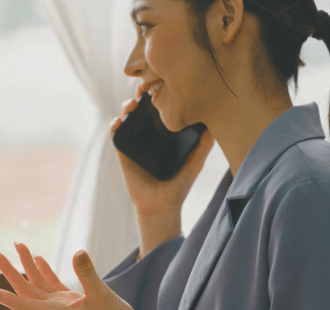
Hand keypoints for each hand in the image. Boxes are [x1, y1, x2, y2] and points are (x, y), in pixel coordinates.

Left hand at [0, 242, 152, 309]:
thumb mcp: (102, 296)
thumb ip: (88, 275)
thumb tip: (77, 252)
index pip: (21, 303)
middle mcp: (53, 309)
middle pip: (24, 288)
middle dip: (8, 270)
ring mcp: (62, 304)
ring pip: (37, 283)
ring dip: (27, 265)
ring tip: (18, 244)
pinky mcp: (72, 300)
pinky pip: (51, 284)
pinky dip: (44, 270)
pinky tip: (38, 258)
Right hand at [110, 95, 214, 220]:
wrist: (161, 206)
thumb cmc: (179, 185)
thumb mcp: (195, 162)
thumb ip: (204, 144)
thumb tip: (215, 124)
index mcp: (165, 133)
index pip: (161, 107)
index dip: (160, 93)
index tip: (163, 83)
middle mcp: (149, 134)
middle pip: (143, 106)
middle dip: (142, 93)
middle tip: (145, 88)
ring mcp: (135, 142)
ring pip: (127, 116)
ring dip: (127, 106)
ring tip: (134, 104)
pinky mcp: (123, 152)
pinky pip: (115, 134)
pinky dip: (114, 125)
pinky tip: (120, 121)